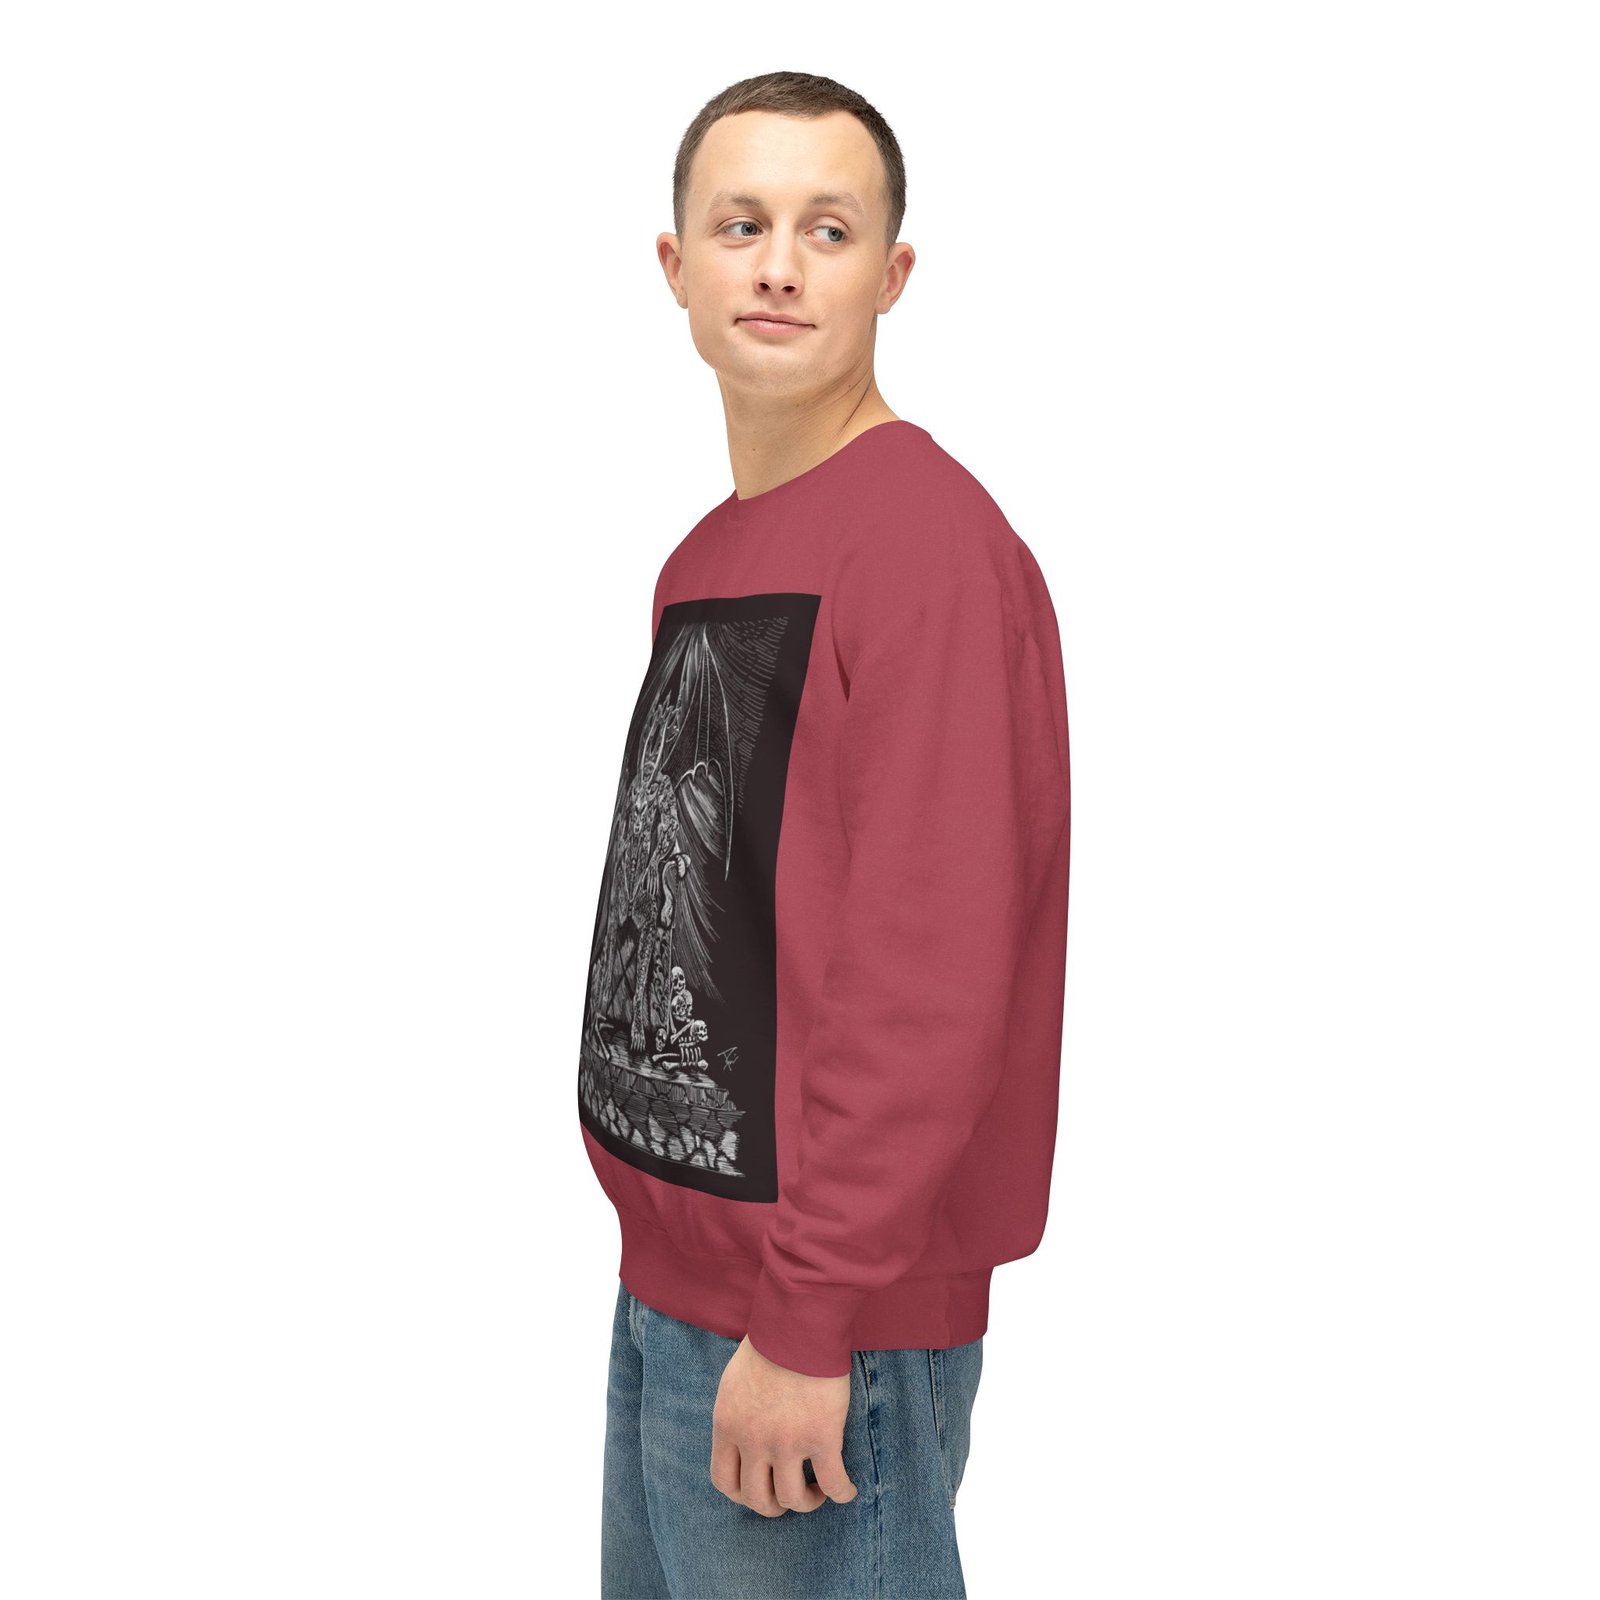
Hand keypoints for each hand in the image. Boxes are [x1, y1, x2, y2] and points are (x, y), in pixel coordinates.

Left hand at [709, 1336, 857, 1515]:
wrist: (799, 1322)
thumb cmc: (769, 1343)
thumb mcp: (734, 1383)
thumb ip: (736, 1416)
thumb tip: (744, 1438)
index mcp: (728, 1425)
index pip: (725, 1481)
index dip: (743, 1494)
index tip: (760, 1488)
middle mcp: (754, 1440)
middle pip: (758, 1499)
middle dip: (775, 1504)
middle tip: (790, 1493)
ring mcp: (787, 1443)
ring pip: (793, 1499)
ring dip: (806, 1501)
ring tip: (816, 1491)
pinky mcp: (822, 1438)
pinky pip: (833, 1483)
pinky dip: (842, 1493)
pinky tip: (847, 1489)